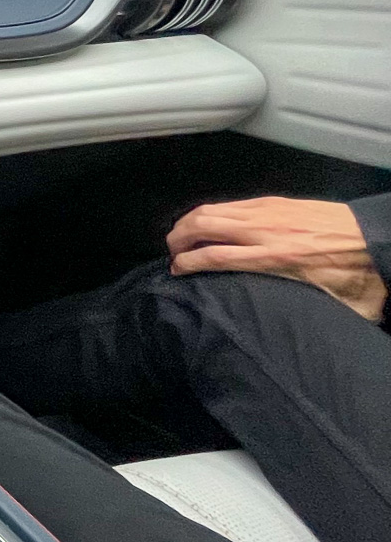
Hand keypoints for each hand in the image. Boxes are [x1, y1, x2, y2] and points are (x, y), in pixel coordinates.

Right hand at [167, 198, 386, 321]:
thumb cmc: (355, 276)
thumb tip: (290, 340)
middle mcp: (264, 231)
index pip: (212, 256)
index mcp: (274, 259)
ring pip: (212, 209)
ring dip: (188, 223)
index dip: (185, 263)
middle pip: (202, 226)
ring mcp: (267, 212)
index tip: (175, 272)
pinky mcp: (274, 201)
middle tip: (172, 255)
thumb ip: (301, 316)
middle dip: (177, 239)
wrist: (378, 238)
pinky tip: (209, 224)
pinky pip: (230, 204)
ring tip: (181, 238)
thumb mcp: (328, 306)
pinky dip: (210, 213)